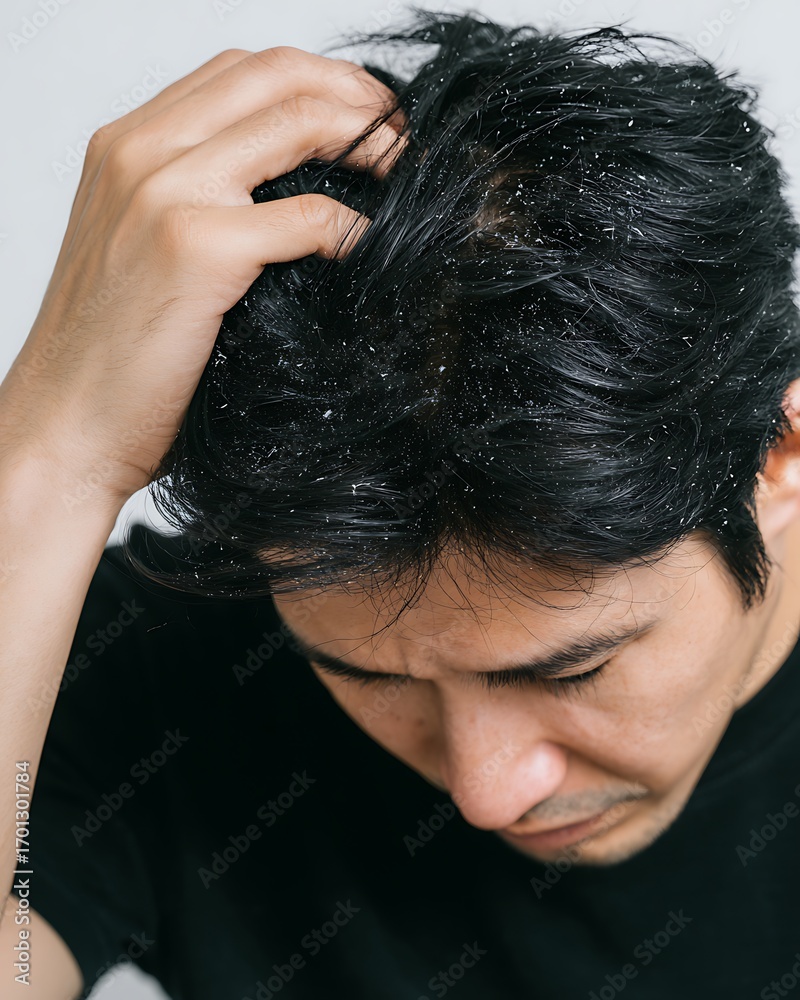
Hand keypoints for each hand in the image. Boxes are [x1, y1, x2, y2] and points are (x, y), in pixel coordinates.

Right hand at [3, 46, 404, 506]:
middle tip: (401, 135)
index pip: (238, 71)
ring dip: (369, 140)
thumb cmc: (109, 357)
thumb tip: (286, 195)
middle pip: (276, 74)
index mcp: (127, 145)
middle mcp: (142, 151)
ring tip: (406, 173)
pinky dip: (357, 226)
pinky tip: (375, 246)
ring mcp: (167, 193)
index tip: (362, 114)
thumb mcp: (136, 252)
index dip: (316, 80)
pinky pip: (310, 216)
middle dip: (355, 94)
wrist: (67, 425)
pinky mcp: (197, 247)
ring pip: (297, 122)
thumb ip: (191, 203)